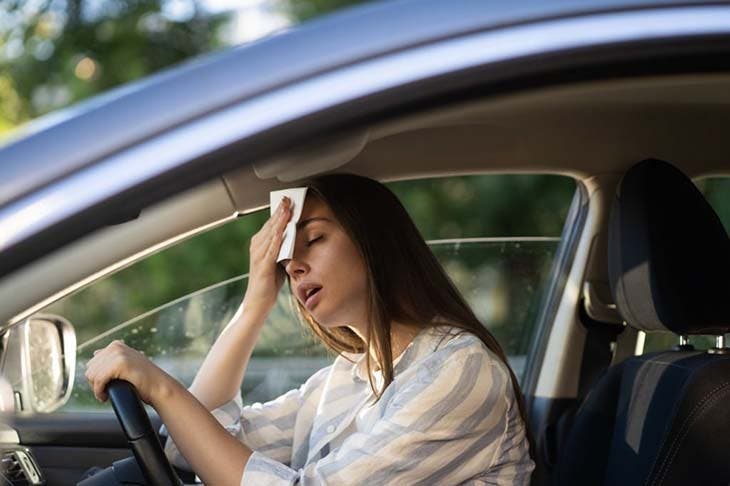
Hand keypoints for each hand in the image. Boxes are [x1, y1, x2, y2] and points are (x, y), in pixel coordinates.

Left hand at [85, 340, 172, 404]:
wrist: (159, 387)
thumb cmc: (144, 380)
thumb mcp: (127, 363)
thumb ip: (112, 357)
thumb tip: (95, 353)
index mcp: (116, 345)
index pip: (92, 363)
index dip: (97, 378)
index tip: (106, 386)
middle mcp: (116, 347)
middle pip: (90, 369)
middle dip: (95, 383)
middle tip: (106, 392)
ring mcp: (118, 354)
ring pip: (92, 375)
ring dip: (97, 389)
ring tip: (106, 394)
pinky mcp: (120, 364)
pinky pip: (98, 380)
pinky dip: (99, 391)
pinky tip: (105, 396)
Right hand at [243, 197, 291, 312]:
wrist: (257, 304)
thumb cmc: (268, 284)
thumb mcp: (278, 262)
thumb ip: (283, 249)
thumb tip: (295, 237)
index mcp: (260, 245)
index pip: (271, 225)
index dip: (279, 212)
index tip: (288, 200)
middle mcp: (256, 247)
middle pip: (270, 225)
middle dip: (280, 211)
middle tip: (288, 198)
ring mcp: (258, 256)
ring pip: (270, 234)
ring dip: (279, 220)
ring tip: (287, 208)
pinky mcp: (262, 266)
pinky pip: (271, 249)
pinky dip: (277, 238)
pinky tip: (283, 230)